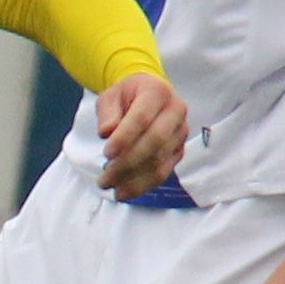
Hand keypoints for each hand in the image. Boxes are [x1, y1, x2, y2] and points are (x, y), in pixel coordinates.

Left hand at [93, 70, 188, 199]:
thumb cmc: (126, 96)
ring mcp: (180, 132)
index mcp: (158, 92)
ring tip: (109, 186)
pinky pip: (164, 171)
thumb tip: (106, 132)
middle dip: (128, 163)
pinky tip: (124, 191)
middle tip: (104, 178)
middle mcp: (176, 111)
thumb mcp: (110, 96)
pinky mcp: (179, 150)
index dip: (125, 137)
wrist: (146, 95)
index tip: (106, 153)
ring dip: (133, 178)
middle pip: (155, 141)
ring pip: (160, 160)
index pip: (143, 117)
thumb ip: (107, 113)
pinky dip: (143, 184)